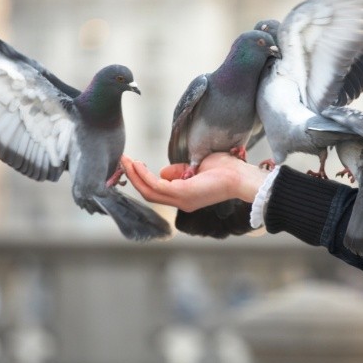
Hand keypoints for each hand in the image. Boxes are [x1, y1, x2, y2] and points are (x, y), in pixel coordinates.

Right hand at [121, 153, 269, 212]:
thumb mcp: (196, 167)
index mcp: (184, 197)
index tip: (132, 163)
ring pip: (149, 191)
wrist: (241, 177)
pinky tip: (138, 165)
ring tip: (126, 161)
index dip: (142, 179)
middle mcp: (181, 202)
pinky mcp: (184, 195)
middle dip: (133, 177)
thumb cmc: (225, 170)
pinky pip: (157, 186)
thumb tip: (162, 171)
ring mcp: (182, 200)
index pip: (157, 191)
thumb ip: (179, 171)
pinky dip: (145, 176)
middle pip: (148, 194)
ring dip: (135, 175)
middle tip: (122, 161)